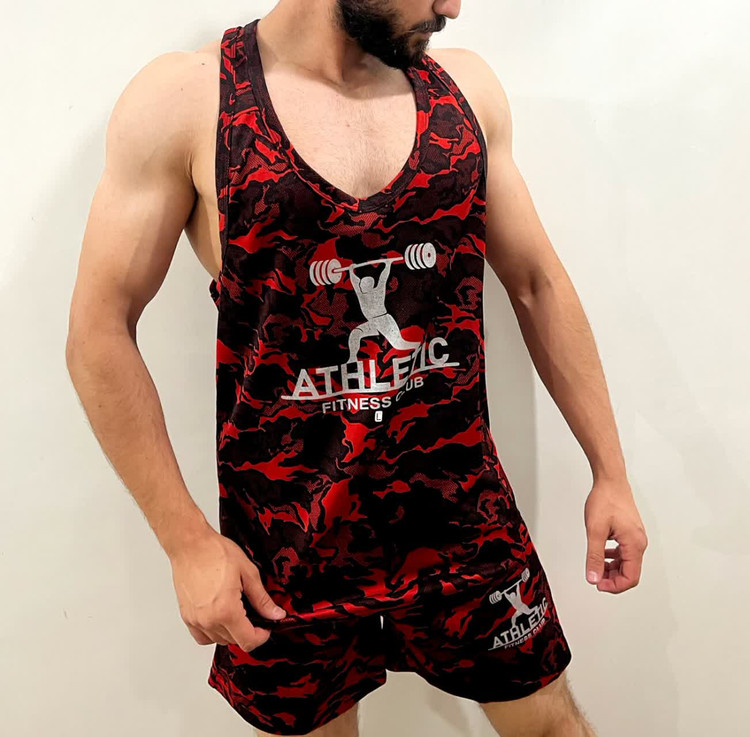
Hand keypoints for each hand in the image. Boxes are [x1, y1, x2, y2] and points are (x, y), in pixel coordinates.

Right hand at [168, 526, 286, 650]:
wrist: (190, 545)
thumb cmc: (215, 552)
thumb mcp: (248, 572)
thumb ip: (262, 599)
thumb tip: (275, 614)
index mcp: (226, 610)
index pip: (248, 641)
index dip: (262, 636)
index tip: (266, 627)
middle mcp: (209, 620)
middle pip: (234, 641)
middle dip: (248, 630)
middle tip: (252, 611)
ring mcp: (196, 620)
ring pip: (219, 640)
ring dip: (231, 631)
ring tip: (236, 609)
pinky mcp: (186, 616)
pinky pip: (202, 637)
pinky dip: (213, 632)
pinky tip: (220, 616)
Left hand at [584, 479, 647, 592]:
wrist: (610, 481)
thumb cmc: (606, 500)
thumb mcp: (595, 531)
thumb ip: (594, 556)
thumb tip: (593, 577)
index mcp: (634, 544)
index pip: (630, 577)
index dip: (614, 586)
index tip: (598, 584)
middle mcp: (639, 542)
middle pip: (630, 572)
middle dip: (612, 579)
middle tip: (595, 577)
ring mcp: (636, 537)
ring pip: (627, 563)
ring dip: (612, 569)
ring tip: (596, 567)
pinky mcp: (630, 532)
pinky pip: (624, 552)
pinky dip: (613, 558)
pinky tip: (602, 554)